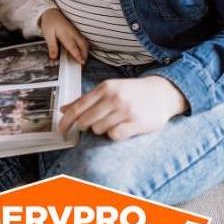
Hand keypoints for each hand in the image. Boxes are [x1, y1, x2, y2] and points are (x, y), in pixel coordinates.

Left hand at [39, 8, 88, 63]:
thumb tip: (54, 58)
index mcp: (65, 34)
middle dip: (84, 55)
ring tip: (82, 60)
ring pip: (85, 43)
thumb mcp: (47, 35)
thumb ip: (52, 46)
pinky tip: (81, 53)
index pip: (73, 47)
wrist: (52, 13)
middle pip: (83, 45)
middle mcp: (73, 33)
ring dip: (85, 52)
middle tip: (82, 64)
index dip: (78, 55)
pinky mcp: (77, 32)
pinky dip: (84, 48)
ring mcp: (76, 32)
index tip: (82, 62)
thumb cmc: (49, 23)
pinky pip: (83, 41)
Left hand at [58, 75, 187, 139]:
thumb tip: (63, 109)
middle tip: (93, 124)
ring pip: (99, 129)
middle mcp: (114, 98)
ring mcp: (126, 110)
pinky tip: (121, 128)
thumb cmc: (131, 92)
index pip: (78, 107)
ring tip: (112, 122)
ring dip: (102, 129)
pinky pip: (114, 135)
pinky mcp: (137, 123)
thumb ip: (85, 100)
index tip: (61, 131)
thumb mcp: (108, 89)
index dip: (66, 121)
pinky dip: (114, 135)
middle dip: (85, 126)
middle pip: (85, 121)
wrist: (162, 92)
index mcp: (105, 88)